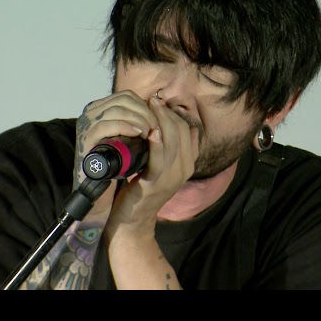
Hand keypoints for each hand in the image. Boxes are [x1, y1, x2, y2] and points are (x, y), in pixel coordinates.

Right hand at [74, 90, 159, 216]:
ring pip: (116, 110)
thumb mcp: (129, 137)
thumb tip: (166, 111)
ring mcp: (86, 124)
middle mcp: (90, 112)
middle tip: (157, 126)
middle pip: (123, 100)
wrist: (97, 187)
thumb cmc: (116, 162)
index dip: (146, 106)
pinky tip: (139, 134)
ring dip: (138, 119)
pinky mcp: (85, 138)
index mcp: (100, 108)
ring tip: (151, 131)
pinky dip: (125, 127)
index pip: (127, 96)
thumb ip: (139, 122)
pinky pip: (106, 125)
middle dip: (145, 112)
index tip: (159, 120)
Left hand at [105, 94, 199, 236]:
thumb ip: (169, 147)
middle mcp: (184, 169)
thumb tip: (175, 124)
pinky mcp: (156, 183)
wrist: (131, 220)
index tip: (158, 103)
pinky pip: (159, 158)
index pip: (187, 129)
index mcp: (188, 163)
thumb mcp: (161, 165)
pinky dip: (156, 143)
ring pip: (172, 140)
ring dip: (160, 120)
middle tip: (152, 100)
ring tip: (149, 106)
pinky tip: (151, 131)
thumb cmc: (142, 188)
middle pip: (181, 131)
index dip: (174, 113)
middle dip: (167, 113)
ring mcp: (172, 177)